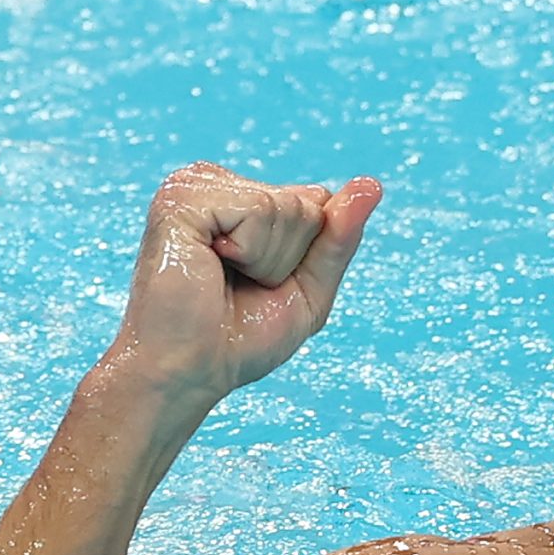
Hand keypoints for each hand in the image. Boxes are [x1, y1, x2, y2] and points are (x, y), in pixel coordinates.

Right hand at [104, 162, 381, 413]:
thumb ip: (340, 237)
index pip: (318, 203)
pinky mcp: (181, 199)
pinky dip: (250, 253)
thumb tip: (372, 184)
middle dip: (288, 260)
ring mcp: (194, 185)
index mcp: (239, 197)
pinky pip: (259, 212)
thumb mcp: (309, 289)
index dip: (305, 258)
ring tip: (222, 280)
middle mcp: (215, 182)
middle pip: (307, 203)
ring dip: (269, 261)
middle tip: (240, 287)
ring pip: (288, 207)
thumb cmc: (240, 337)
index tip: (261, 284)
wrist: (190, 371)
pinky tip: (210, 266)